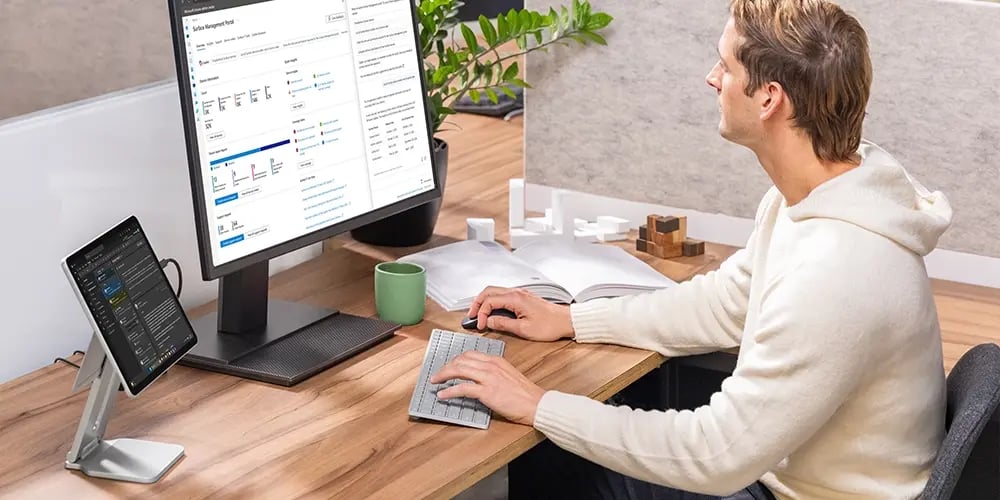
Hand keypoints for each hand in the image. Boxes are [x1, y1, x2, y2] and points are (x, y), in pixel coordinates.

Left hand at [430, 351, 544, 425]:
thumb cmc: (525, 393)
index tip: (449, 366)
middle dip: (446, 367)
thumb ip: (493, 373)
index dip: (455, 360)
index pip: (469, 354)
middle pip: (460, 361)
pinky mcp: (486, 392)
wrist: (535, 403)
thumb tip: (478, 379)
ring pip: (458, 370)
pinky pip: (462, 389)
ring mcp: (488, 377)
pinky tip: (442, 395)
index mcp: (495, 360)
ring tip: (435, 382)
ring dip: (443, 376)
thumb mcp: (508, 375)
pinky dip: (449, 391)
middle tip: (438, 375)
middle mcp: (490, 365)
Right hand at [467, 287, 574, 341]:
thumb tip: (489, 322)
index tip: (480, 325)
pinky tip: (492, 311)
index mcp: (515, 298)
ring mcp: (519, 293)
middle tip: (471, 316)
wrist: (566, 321)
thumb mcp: (524, 329)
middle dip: (476, 303)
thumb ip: (504, 324)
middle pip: (488, 291)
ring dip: (484, 301)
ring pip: (494, 291)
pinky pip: (502, 294)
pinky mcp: (522, 297)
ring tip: (479, 314)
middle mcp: (516, 292)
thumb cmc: (549, 325)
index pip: (489, 301)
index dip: (481, 314)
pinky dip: (493, 301)